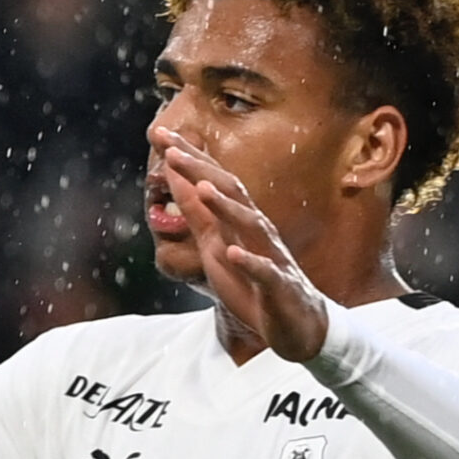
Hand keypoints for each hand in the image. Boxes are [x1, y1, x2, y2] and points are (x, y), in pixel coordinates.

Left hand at [158, 134, 332, 360]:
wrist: (296, 324)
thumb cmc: (252, 282)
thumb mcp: (216, 244)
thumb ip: (197, 213)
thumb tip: (176, 178)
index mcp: (240, 220)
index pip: (213, 181)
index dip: (189, 158)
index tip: (161, 134)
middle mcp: (257, 230)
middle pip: (230, 193)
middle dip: (200, 170)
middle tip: (171, 150)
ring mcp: (270, 256)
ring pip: (250, 225)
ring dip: (226, 207)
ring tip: (201, 188)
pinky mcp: (278, 286)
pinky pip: (265, 272)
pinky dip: (249, 261)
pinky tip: (233, 252)